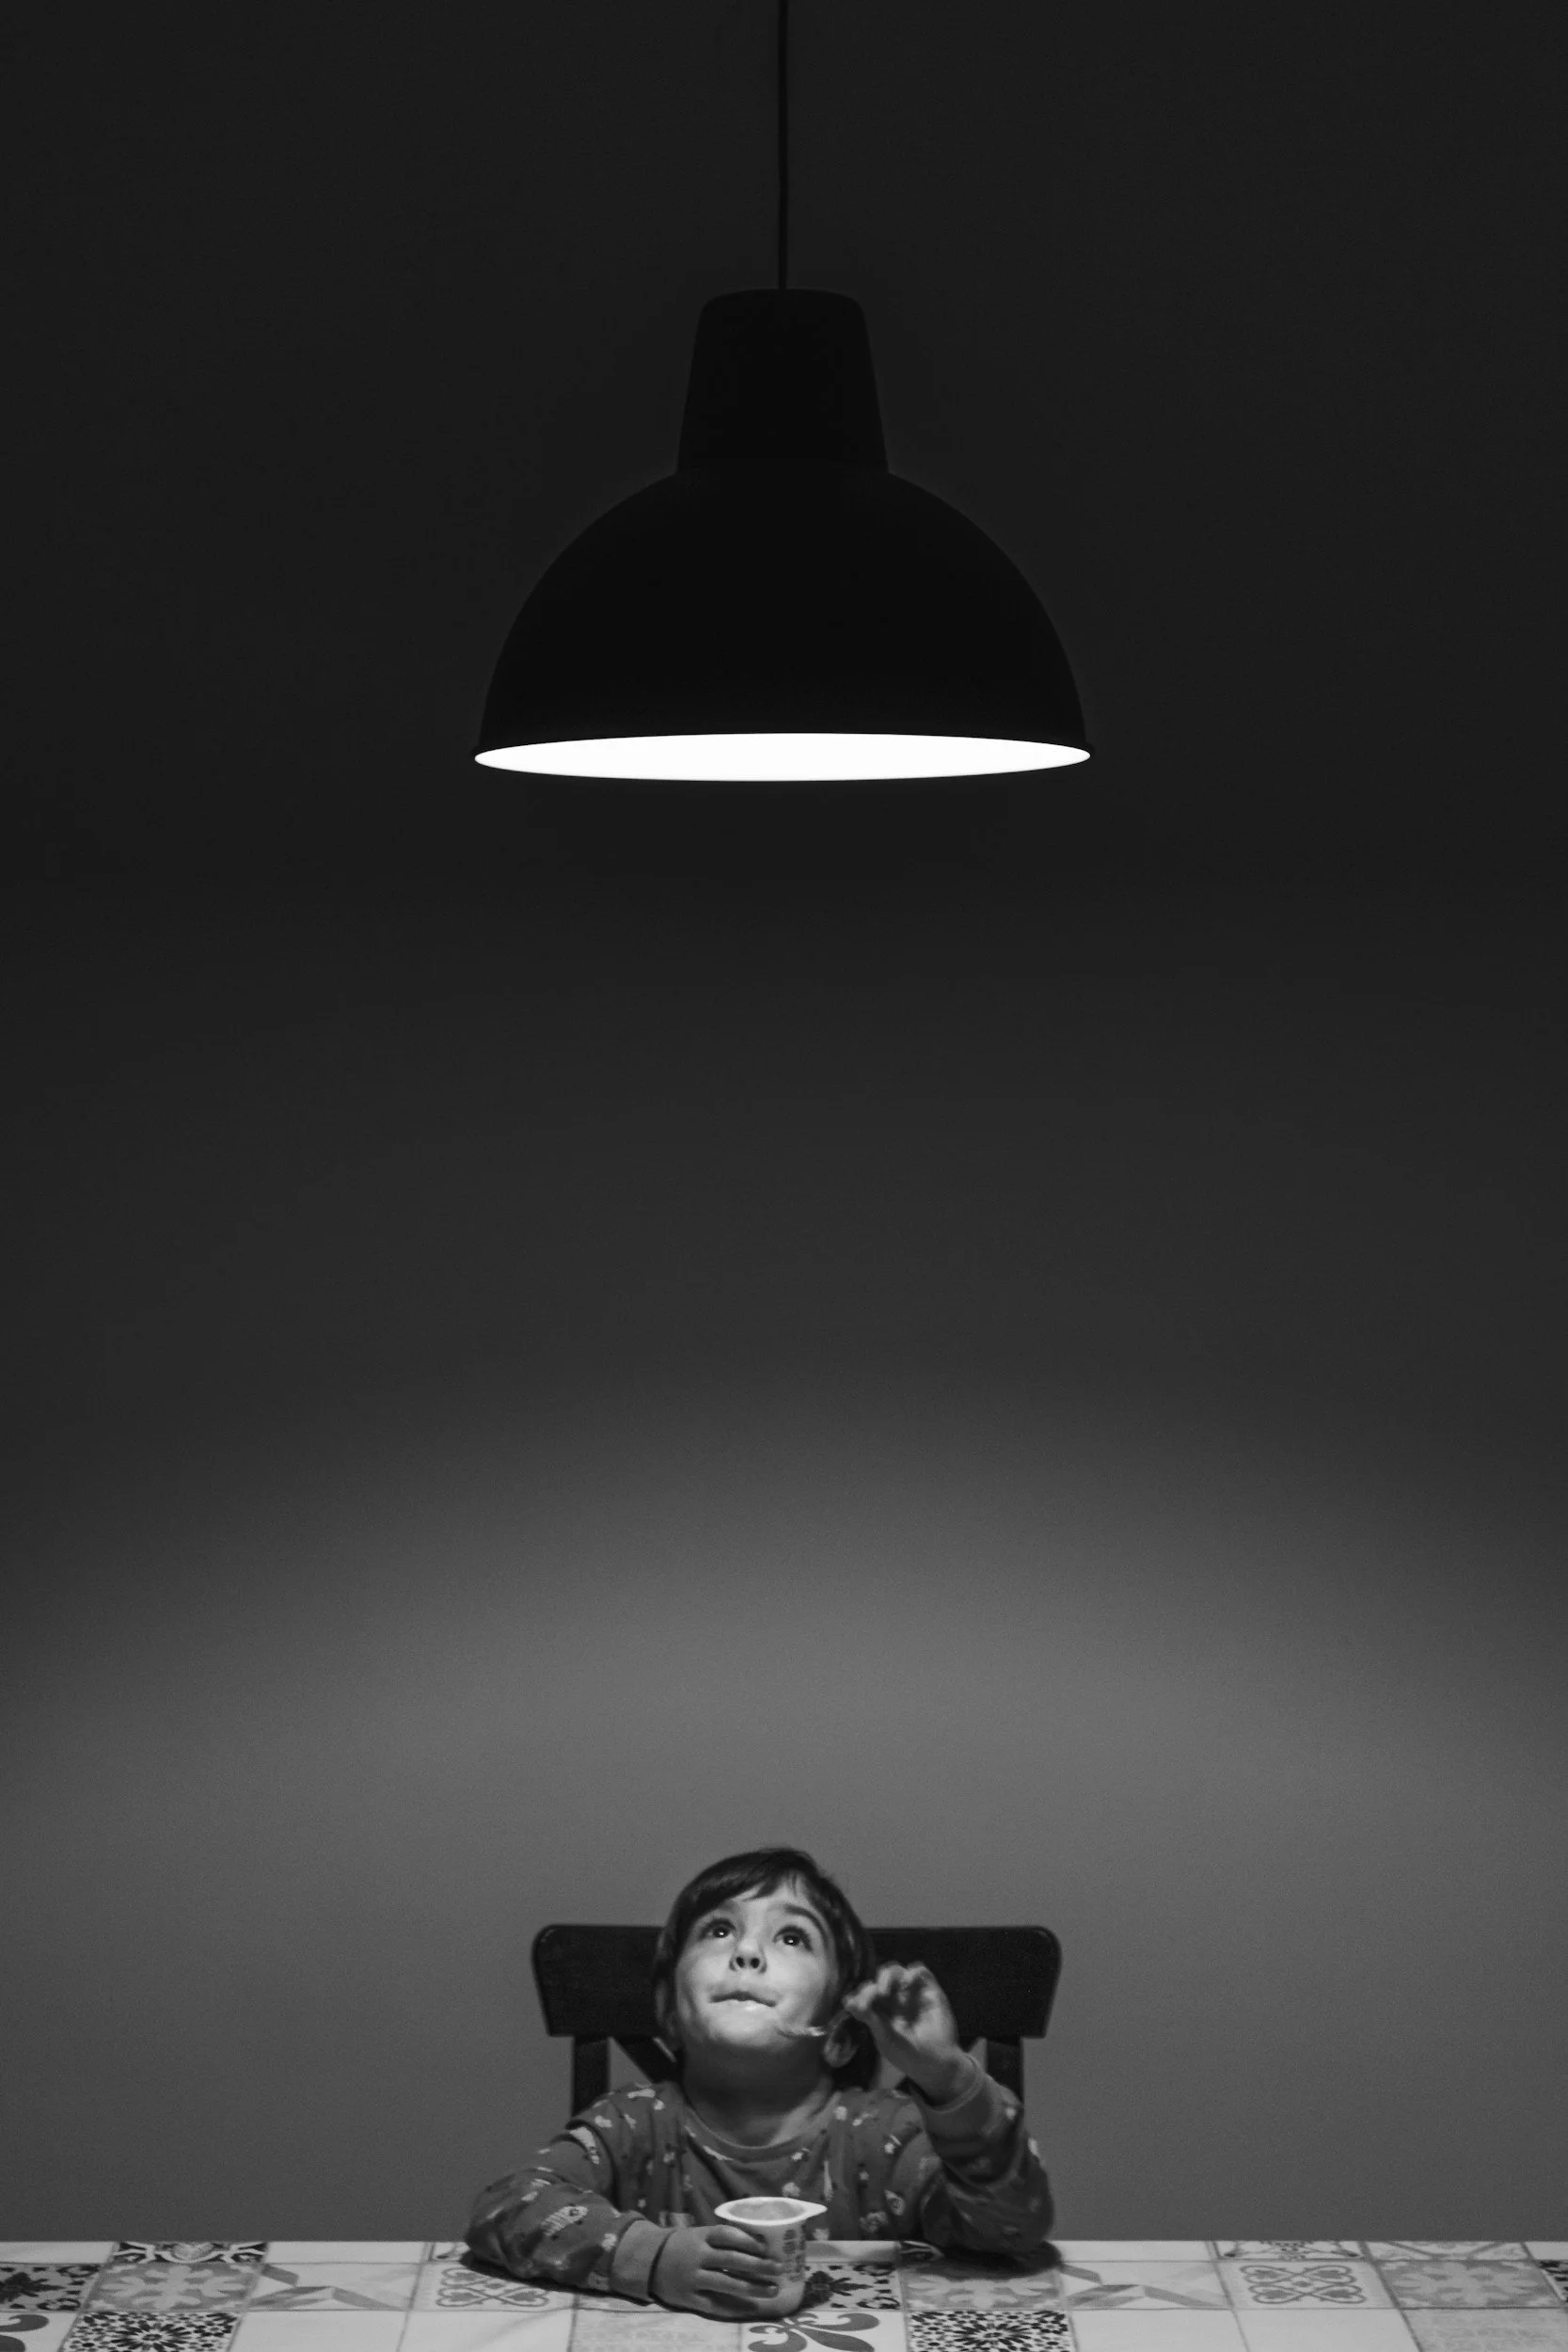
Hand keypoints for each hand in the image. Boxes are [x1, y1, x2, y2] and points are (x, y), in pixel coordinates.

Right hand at [650, 2224, 781, 2315]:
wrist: (649, 2262)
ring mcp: (693, 2278)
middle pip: (733, 2260)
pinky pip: (715, 2304)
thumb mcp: (698, 2234)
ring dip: (753, 2288)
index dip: (749, 2241)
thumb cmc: (682, 2245)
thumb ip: (721, 2239)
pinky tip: (751, 2308)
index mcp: (701, 2236)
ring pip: (727, 2284)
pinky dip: (734, 2307)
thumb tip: (757, 2243)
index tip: (768, 2248)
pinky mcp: (689, 2298)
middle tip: (779, 2269)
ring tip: (772, 2290)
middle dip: (759, 2266)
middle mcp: (698, 2256)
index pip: (728, 2235)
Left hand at [843, 1962, 967, 2090]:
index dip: (860, 1996)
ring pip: (896, 1972)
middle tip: (874, 1999)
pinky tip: (907, 1983)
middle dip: (871, 1987)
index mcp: (882, 2012)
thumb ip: (870, 2018)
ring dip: (887, 1976)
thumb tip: (848, 2003)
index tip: (852, 2005)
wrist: (936, 2065)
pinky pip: (920, 1971)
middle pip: (879, 1980)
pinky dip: (912, 1972)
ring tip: (884, 1992)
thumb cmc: (909, 2056)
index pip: (867, 1995)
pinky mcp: (929, 1991)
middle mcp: (895, 2000)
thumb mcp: (885, 2039)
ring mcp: (912, 1994)